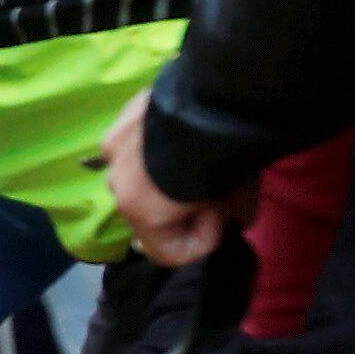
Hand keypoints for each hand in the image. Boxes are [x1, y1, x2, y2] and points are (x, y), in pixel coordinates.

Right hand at [101, 90, 233, 267]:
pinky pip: (138, 140)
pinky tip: (183, 129)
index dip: (202, 240)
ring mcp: (113, 146)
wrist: (214, 102)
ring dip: (164, 173)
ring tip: (197, 154)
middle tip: (214, 185)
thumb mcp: (241, 200)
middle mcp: (115, 182)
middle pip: (150, 209)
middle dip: (179, 205)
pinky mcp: (120, 115)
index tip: (223, 215)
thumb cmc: (224, 162)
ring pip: (140, 173)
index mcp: (137, 211)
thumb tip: (232, 215)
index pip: (167, 252)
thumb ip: (230, 216)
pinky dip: (158, 142)